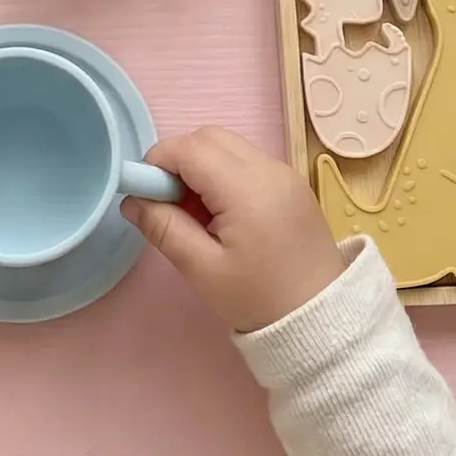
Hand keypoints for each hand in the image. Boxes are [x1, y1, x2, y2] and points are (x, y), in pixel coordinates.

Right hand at [123, 126, 344, 332]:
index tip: (145, 194)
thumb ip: (164, 228)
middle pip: (209, 138)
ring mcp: (284, 173)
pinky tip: (223, 214)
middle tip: (170, 205)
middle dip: (179, 160)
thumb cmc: (259, 298)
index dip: (158, 162)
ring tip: (197, 213)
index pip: (189, 148)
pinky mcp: (292, 184)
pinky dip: (225, 174)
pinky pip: (248, 161)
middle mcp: (268, 168)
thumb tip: (132, 201)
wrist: (322, 318)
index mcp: (246, 187)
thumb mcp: (202, 269)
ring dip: (202, 166)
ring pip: (229, 146)